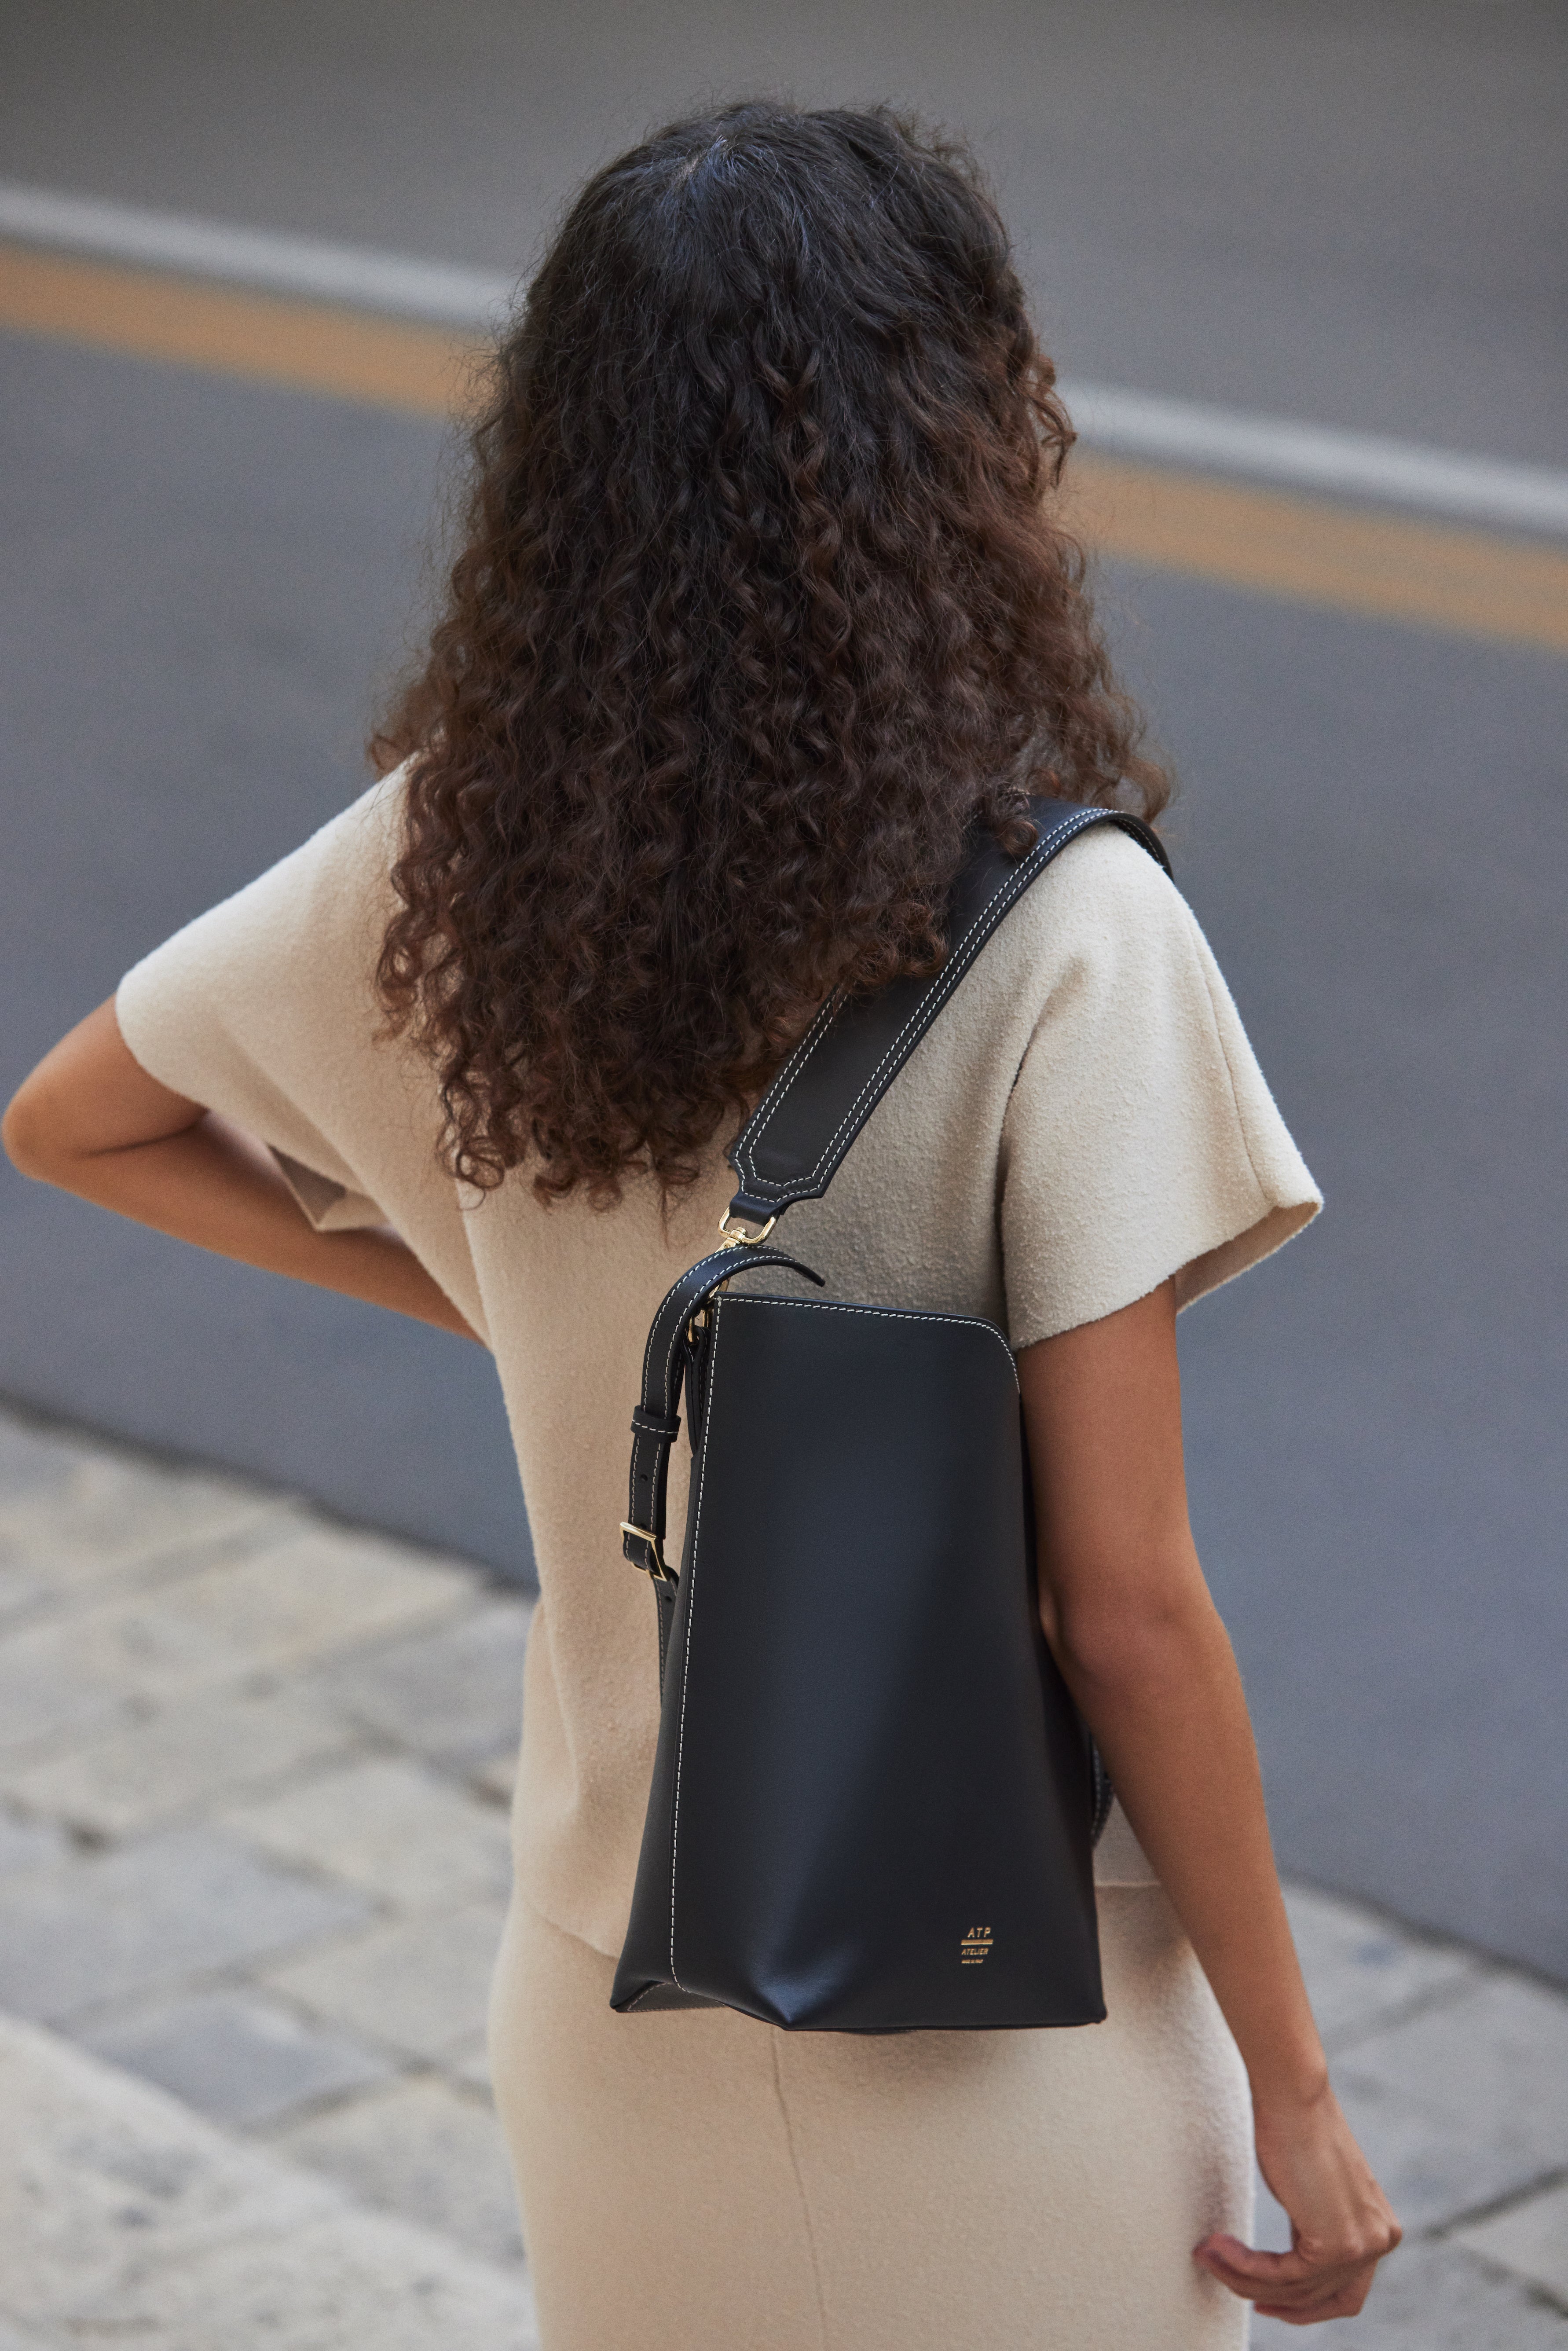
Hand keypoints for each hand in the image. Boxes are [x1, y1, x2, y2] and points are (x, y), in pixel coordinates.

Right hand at [1194, 2083, 1400, 2324]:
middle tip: (1233, 2285)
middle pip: (1324, 2299)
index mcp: (1380, 2227)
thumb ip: (1316, 2225)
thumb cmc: (1292, 2127)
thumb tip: (1290, 2266)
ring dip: (1244, 2279)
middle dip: (1275, 2302)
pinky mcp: (1336, 2244)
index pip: (1346, 2293)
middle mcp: (1381, 2240)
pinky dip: (1244, 2268)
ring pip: (1297, 2289)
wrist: (1292, 2095)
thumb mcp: (1314, 2190)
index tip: (1264, 2300)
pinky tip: (1216, 2248)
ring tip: (1207, 2255)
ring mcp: (1363, 2245)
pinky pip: (1282, 2276)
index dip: (1304, 2307)